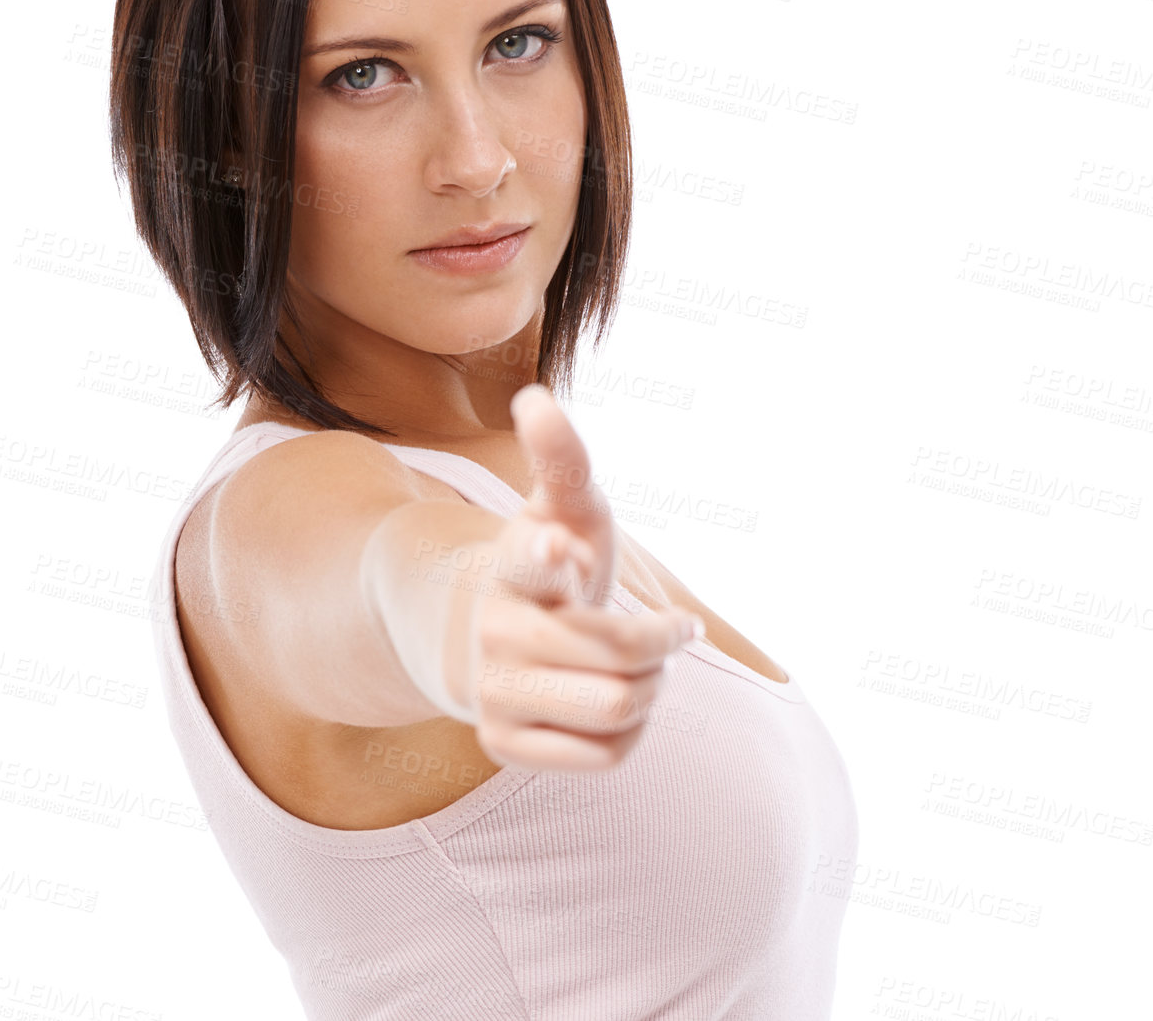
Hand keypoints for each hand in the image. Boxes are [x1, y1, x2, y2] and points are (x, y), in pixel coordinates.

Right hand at [459, 383, 701, 771]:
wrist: (478, 634)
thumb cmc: (546, 561)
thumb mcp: (561, 506)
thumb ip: (562, 457)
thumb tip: (534, 397)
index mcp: (512, 562)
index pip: (527, 559)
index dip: (546, 557)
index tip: (561, 550)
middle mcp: (494, 629)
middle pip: (621, 654)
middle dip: (664, 642)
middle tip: (673, 631)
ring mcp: (493, 691)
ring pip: (619, 708)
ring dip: (652, 687)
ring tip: (642, 668)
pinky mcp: (501, 745)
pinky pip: (606, 755)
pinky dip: (629, 732)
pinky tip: (611, 703)